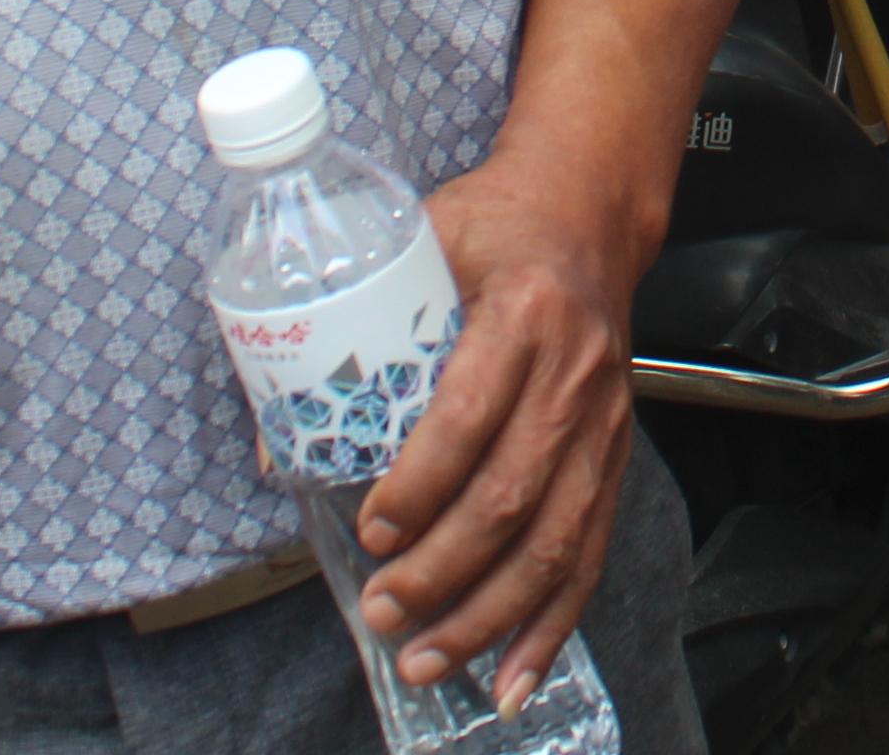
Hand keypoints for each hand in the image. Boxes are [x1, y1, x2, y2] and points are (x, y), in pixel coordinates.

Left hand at [354, 159, 644, 715]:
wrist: (590, 210)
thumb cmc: (497, 224)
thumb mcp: (421, 241)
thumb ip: (349, 327)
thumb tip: (273, 438)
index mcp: (523, 314)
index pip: (470, 415)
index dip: (421, 484)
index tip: (373, 527)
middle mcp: (573, 374)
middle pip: (511, 494)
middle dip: (442, 568)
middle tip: (382, 607)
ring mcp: (603, 421)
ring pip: (555, 538)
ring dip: (490, 612)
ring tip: (427, 657)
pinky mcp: (615, 454)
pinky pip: (590, 552)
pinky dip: (552, 624)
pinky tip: (513, 678)